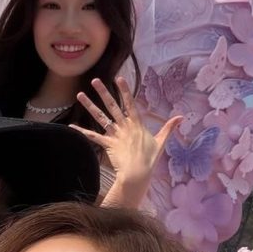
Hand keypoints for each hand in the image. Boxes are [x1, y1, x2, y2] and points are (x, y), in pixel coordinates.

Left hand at [70, 76, 181, 208]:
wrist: (138, 173)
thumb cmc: (150, 159)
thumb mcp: (161, 141)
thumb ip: (169, 128)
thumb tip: (181, 117)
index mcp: (137, 124)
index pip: (130, 103)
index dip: (124, 90)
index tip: (119, 78)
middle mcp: (124, 126)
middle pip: (112, 106)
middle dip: (103, 92)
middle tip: (95, 80)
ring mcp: (115, 135)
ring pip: (100, 117)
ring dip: (90, 105)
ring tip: (80, 95)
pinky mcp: (107, 144)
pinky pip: (92, 136)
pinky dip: (82, 131)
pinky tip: (71, 125)